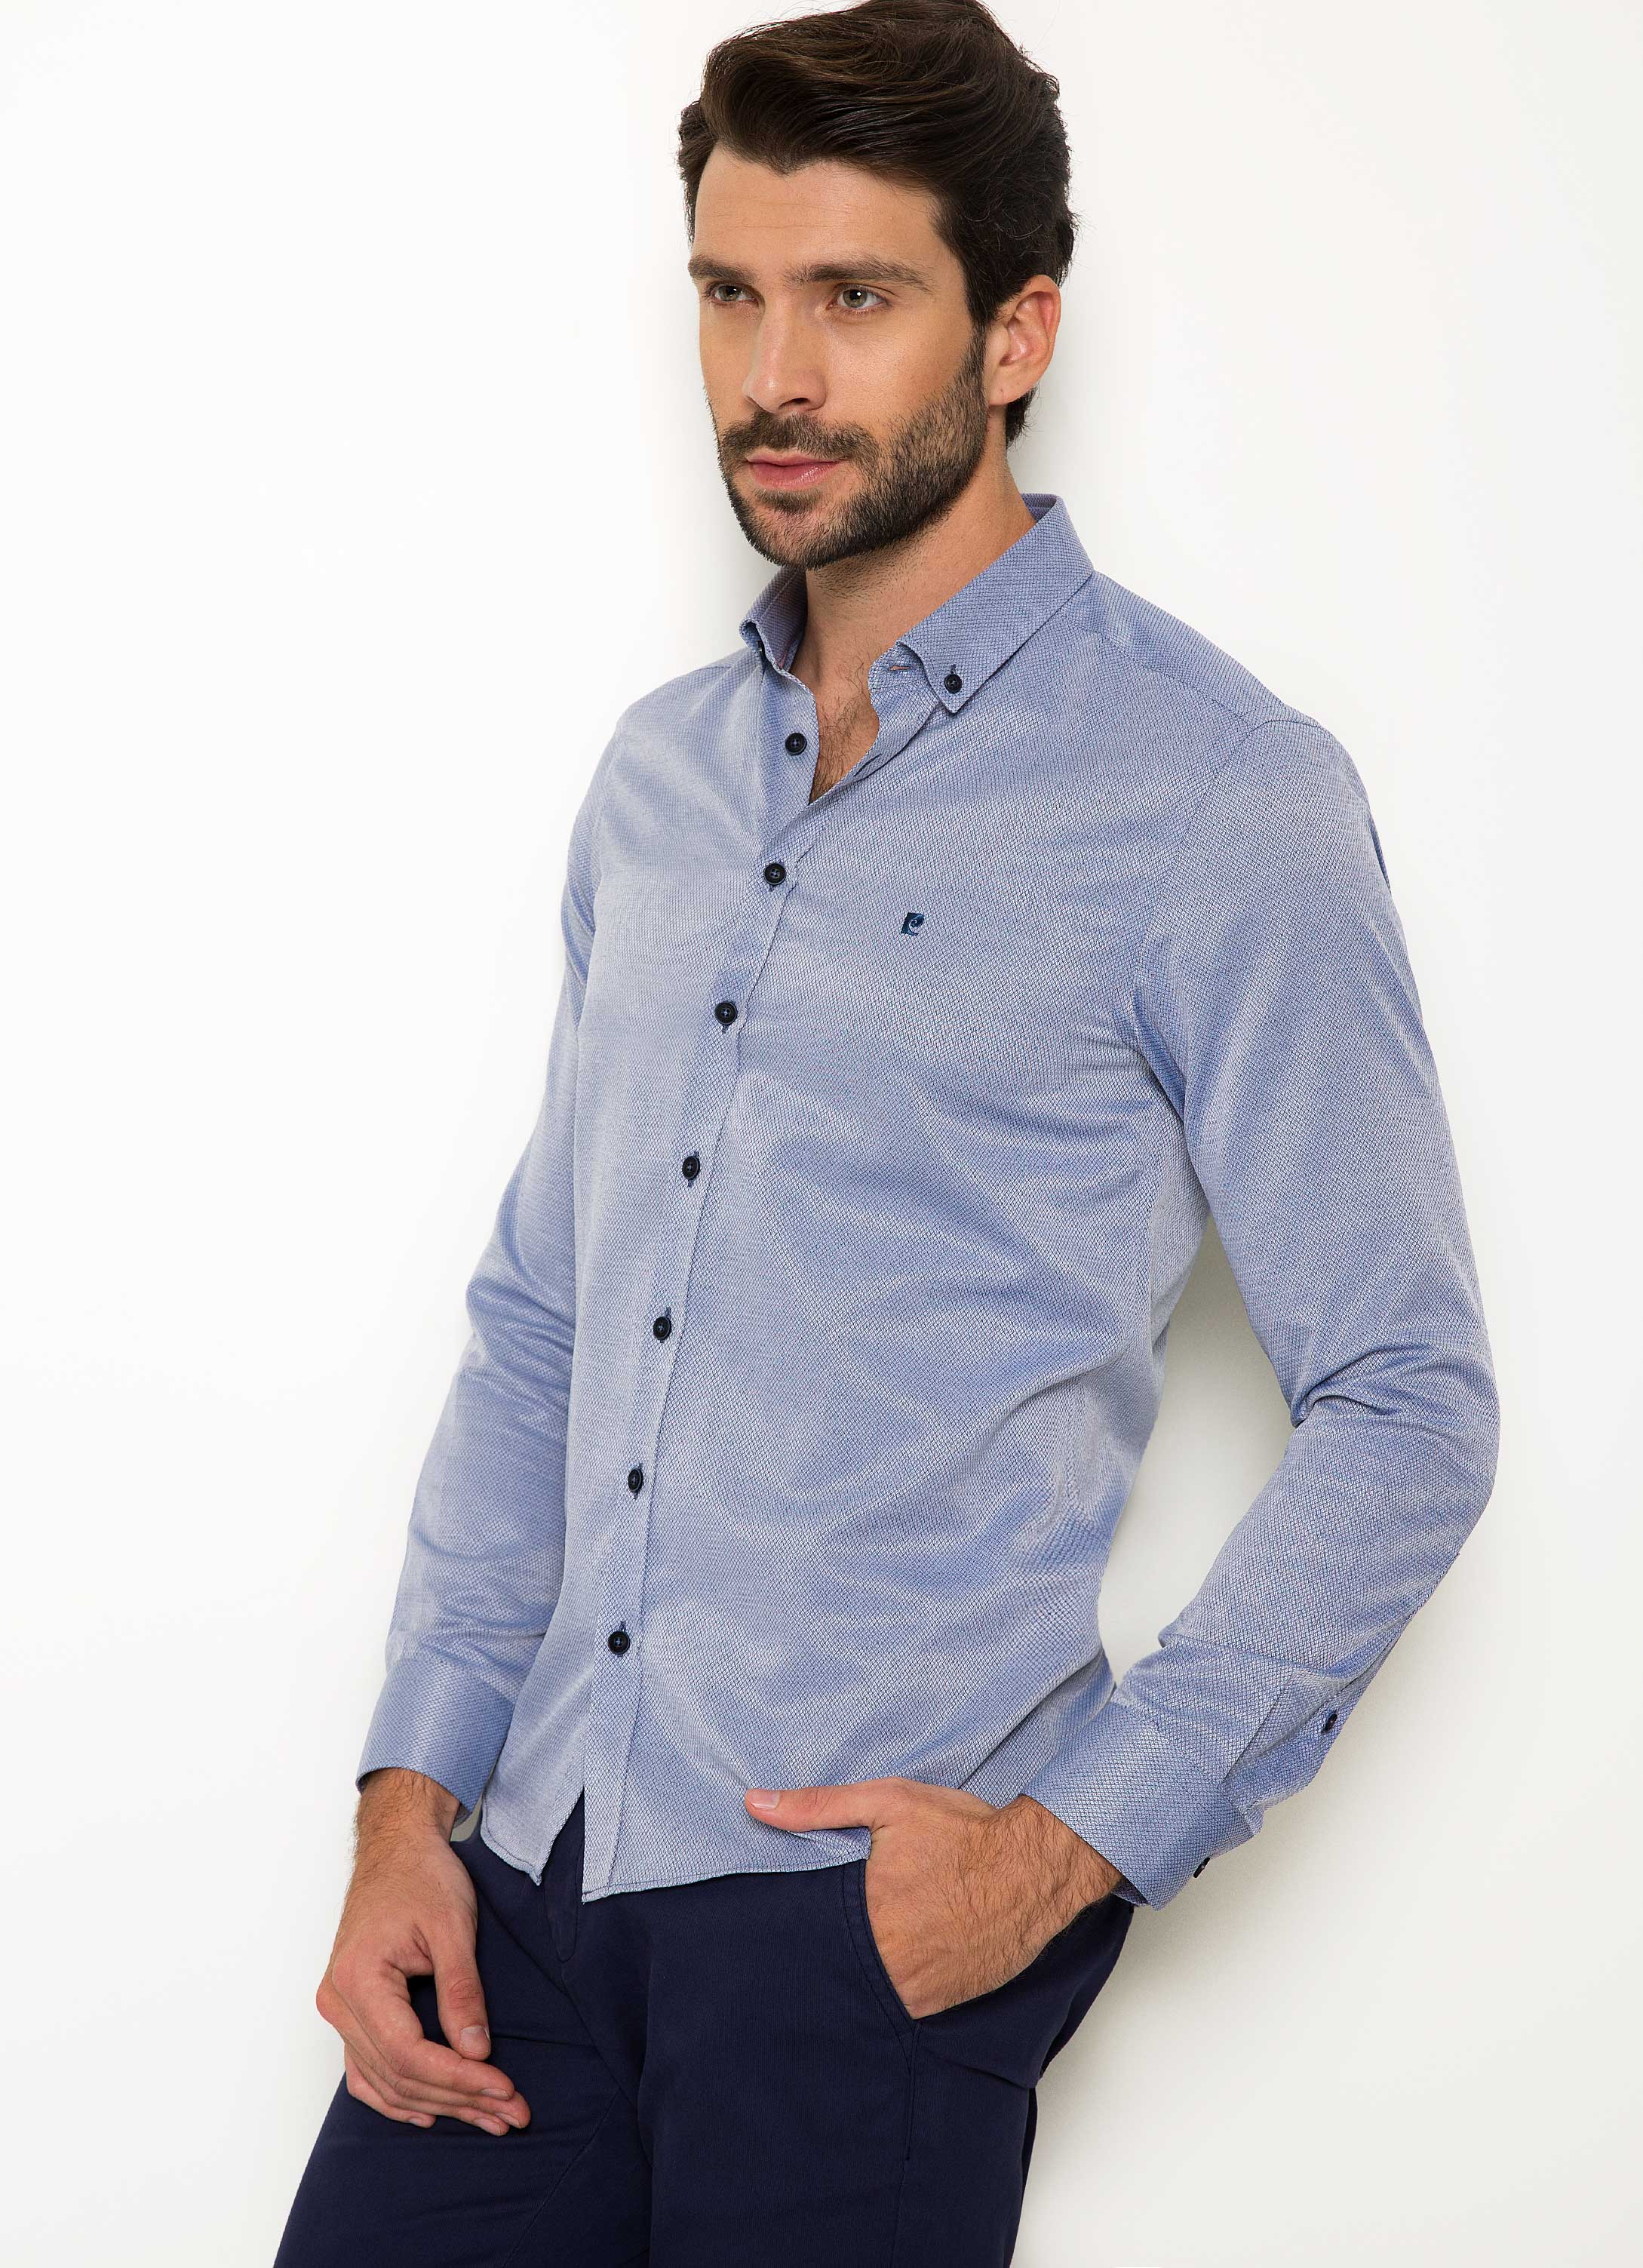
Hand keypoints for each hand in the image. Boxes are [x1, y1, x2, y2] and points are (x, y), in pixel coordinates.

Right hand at [314, 1769, 530, 2135]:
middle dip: (460, 2099)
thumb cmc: (422, 1875)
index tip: (505, 2089)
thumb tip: (476, 2052)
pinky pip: (367, 2070)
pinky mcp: (351, 2011)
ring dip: (438, 2105)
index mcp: (357, 1979)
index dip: (458, 2079)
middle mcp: (338, 2003)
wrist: (396, 1847)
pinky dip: (398, 2096)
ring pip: (385, 2081)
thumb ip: (462, 1990)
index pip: (408, 2053)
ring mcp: (340, 2010)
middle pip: (399, 2076)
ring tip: (490, 2116)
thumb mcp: (452, 1925)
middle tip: (513, 2114)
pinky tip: (431, 2112)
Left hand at [745, 1776, 1119, 2018]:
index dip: (798, 1934)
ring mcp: (917, 1990)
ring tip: (864, 1953)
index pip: (807, 1938)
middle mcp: (887, 1963)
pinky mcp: (943, 2003)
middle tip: (829, 1941)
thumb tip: (754, 1803)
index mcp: (863, 1916)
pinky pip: (904, 2006)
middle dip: (828, 1957)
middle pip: (835, 1970)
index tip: (782, 1934)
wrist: (1034, 1866)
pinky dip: (895, 1990)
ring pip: (868, 1994)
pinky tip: (895, 1966)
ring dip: (861, 1978)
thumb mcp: (888, 1803)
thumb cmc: (962, 1832)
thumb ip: (817, 1806)